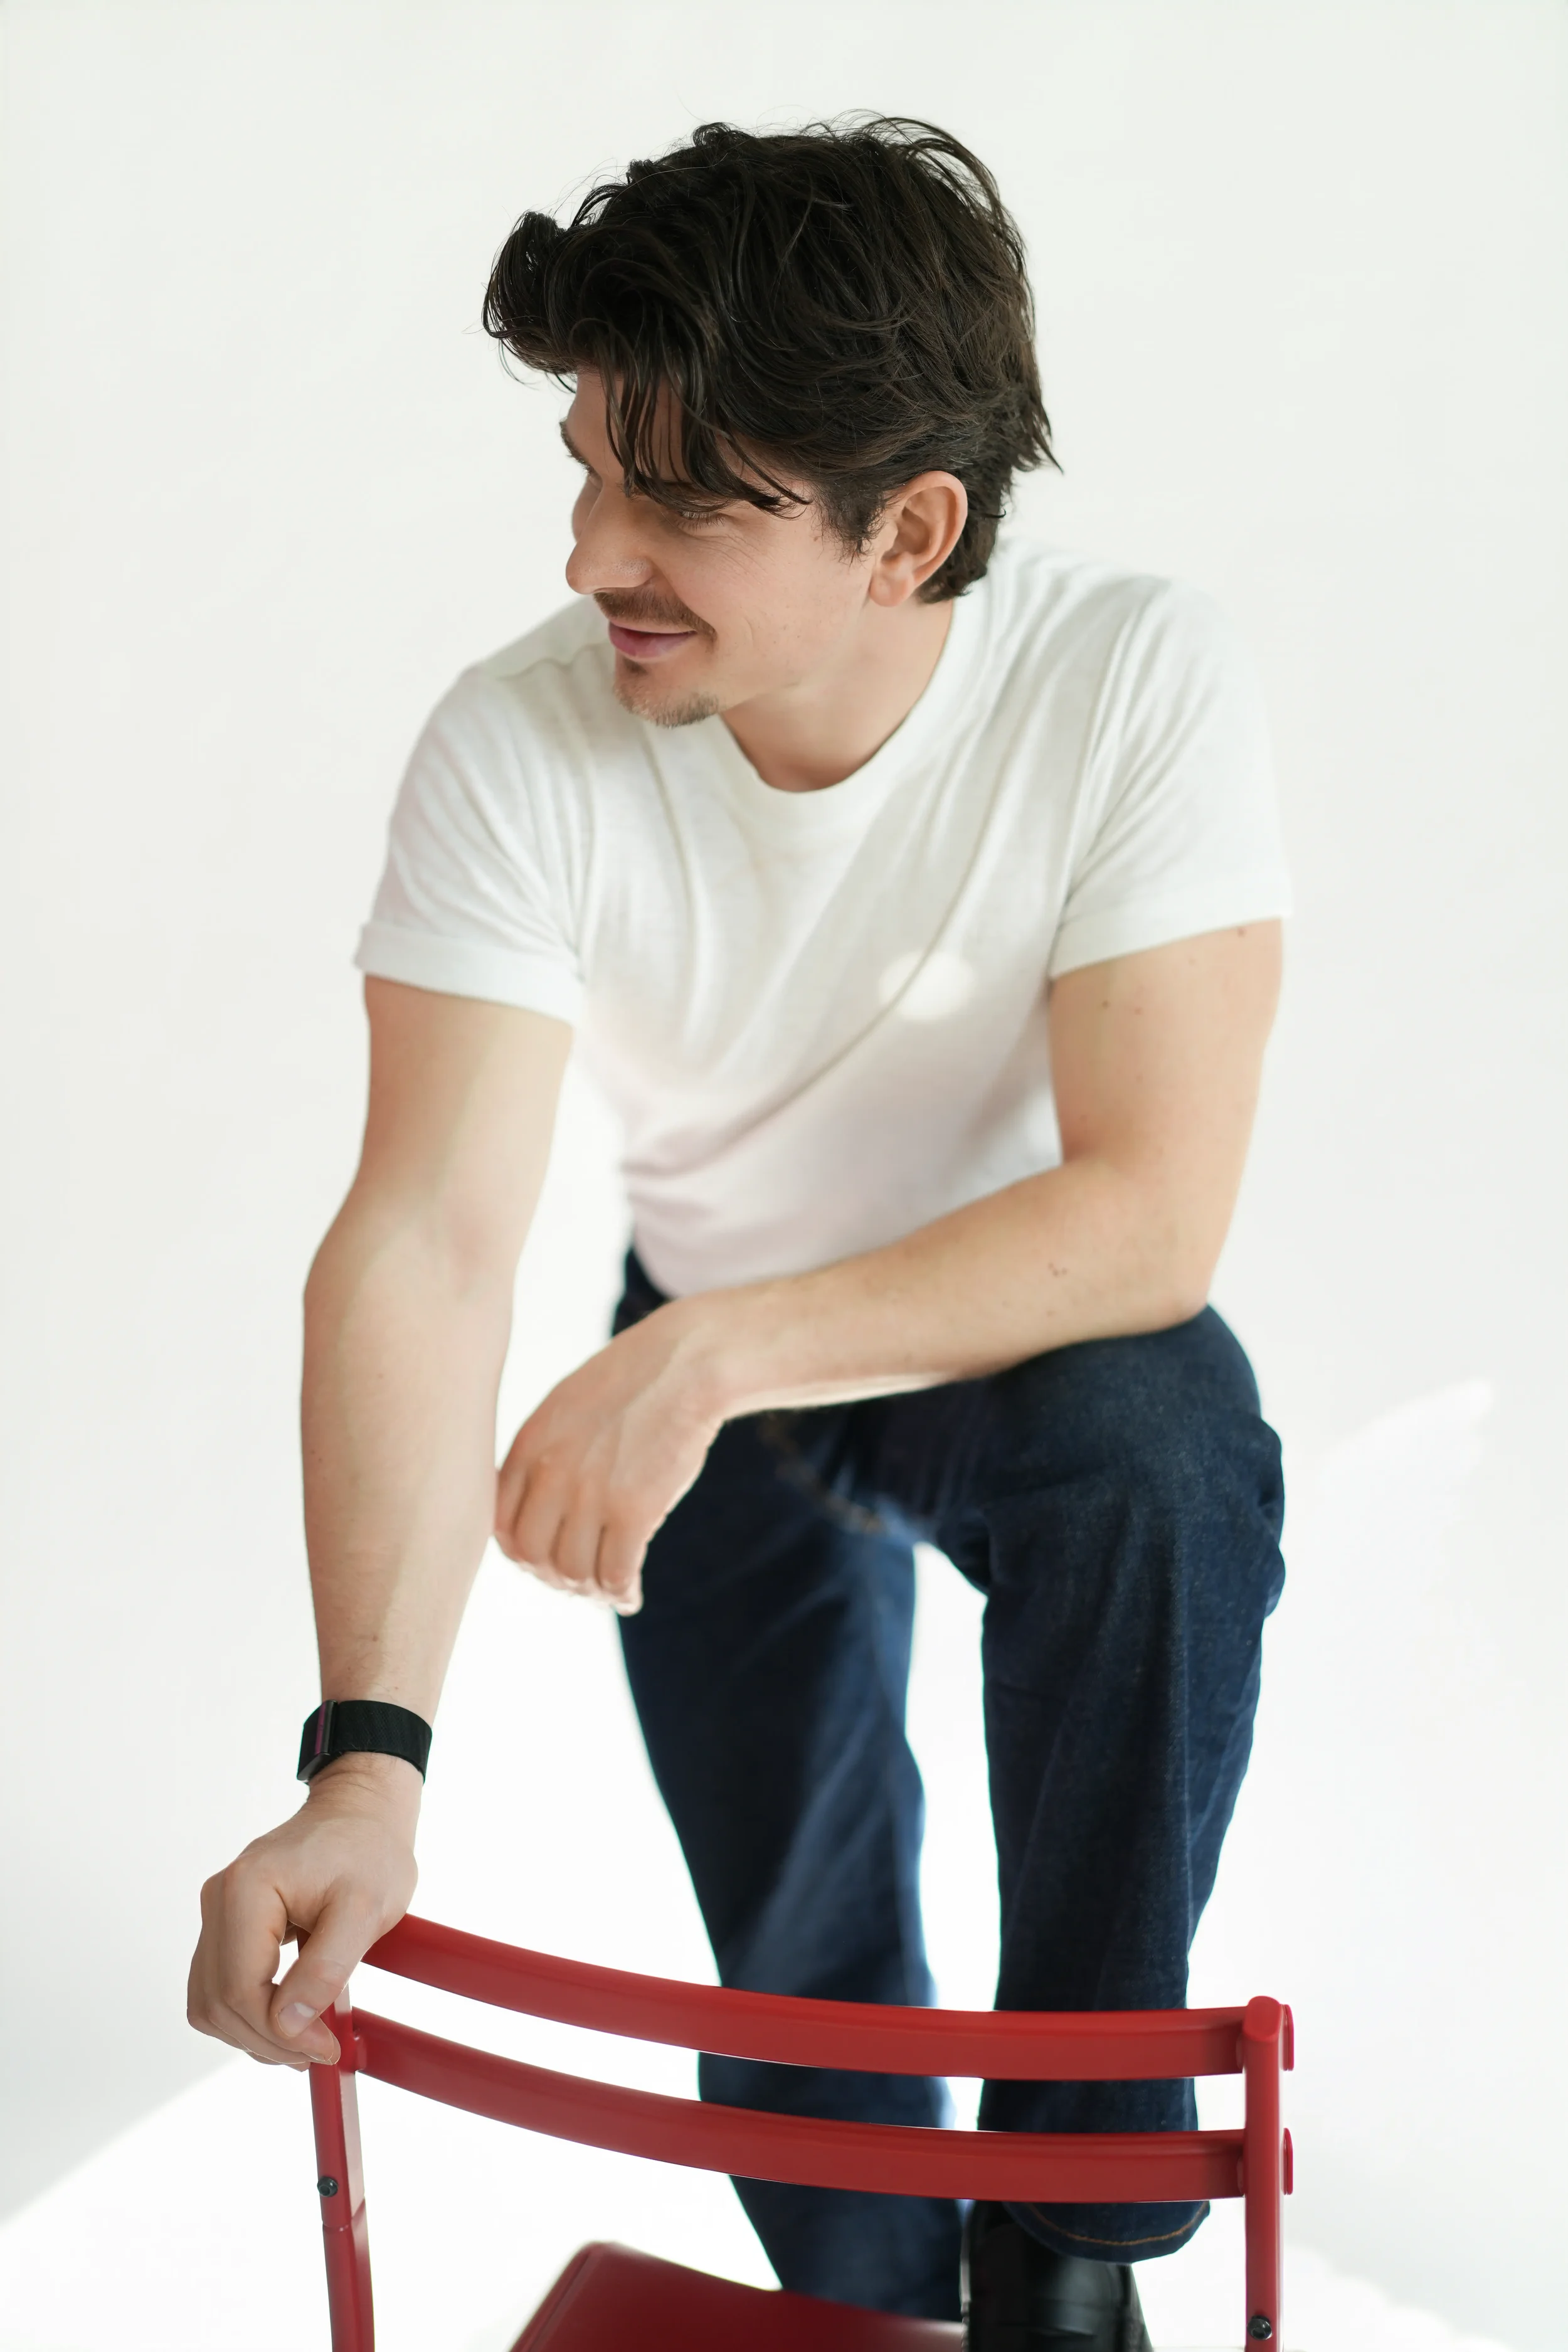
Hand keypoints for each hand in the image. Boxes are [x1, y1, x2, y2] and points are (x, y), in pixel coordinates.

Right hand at [187, 1754, 420, 2067]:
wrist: (361, 1815)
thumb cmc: (367, 1850)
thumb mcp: (366, 1908)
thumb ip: (327, 1967)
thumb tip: (291, 2024)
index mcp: (247, 1889)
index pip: (241, 1988)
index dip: (280, 2033)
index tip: (325, 2048)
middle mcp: (219, 1899)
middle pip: (219, 2002)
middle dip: (267, 2040)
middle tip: (320, 2050)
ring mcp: (217, 1914)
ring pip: (211, 2003)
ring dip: (254, 2034)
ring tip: (307, 2039)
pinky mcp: (225, 1927)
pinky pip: (220, 1988)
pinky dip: (249, 2015)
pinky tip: (289, 2020)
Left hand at [494, 1299, 724, 1613]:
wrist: (688, 1362)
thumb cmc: (633, 1381)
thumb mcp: (567, 1406)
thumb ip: (544, 1453)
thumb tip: (539, 1505)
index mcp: (530, 1445)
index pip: (501, 1526)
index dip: (522, 1554)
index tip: (547, 1560)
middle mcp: (552, 1473)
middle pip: (533, 1557)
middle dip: (555, 1578)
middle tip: (580, 1581)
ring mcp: (591, 1493)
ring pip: (574, 1572)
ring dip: (590, 1592)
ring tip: (608, 1591)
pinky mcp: (635, 1509)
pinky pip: (615, 1574)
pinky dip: (621, 1593)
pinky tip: (630, 1594)